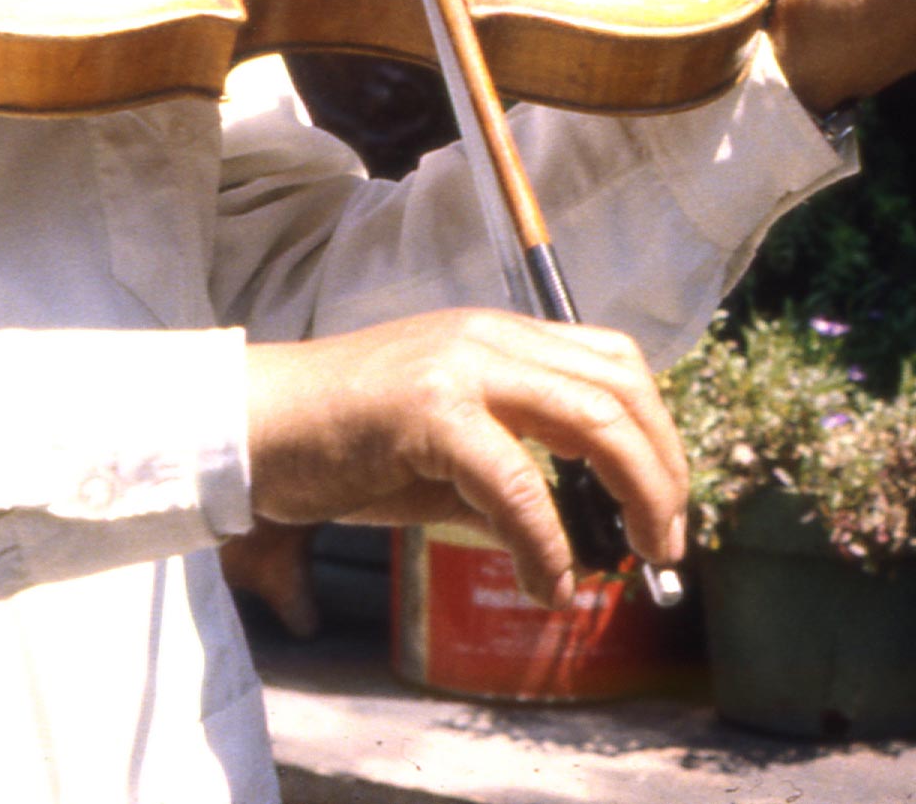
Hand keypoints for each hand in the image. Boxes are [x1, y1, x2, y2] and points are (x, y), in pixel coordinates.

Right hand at [244, 309, 686, 607]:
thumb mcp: (440, 459)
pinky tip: (545, 580)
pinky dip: (546, 541)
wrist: (247, 428)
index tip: (664, 504)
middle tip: (668, 542)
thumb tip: (573, 543)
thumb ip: (507, 483)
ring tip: (635, 556)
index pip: (613, 364)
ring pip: (592, 419)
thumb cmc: (336, 445)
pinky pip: (518, 481)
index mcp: (496, 337)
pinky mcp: (428, 409)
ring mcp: (460, 365)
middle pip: (622, 387)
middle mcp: (489, 336)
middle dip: (665, 469)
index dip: (657, 434)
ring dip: (635, 494)